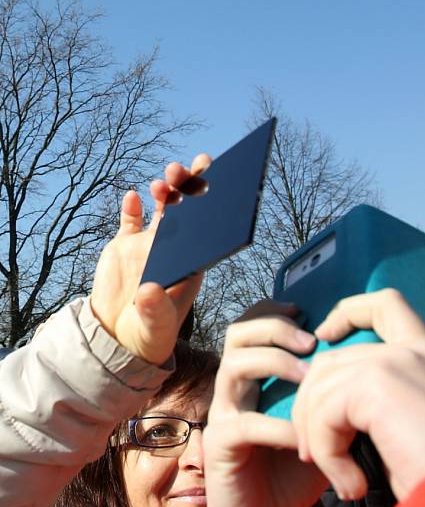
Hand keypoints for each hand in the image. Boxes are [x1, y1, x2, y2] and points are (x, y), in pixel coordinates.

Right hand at [89, 154, 210, 364]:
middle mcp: (176, 247)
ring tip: (164, 181)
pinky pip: (131, 220)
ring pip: (163, 209)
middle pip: (189, 211)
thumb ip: (155, 310)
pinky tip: (133, 198)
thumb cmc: (150, 332)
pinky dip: (132, 207)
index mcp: (193, 262)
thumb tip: (149, 291)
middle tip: (189, 170)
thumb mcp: (155, 326)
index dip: (216, 208)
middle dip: (191, 188)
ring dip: (166, 192)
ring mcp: (150, 244)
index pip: (210, 229)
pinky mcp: (126, 245)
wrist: (118, 335)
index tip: (223, 185)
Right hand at [200, 301, 327, 506]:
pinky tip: (305, 436)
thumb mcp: (324, 425)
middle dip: (276, 328)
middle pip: (238, 333)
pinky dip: (279, 425)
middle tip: (312, 341)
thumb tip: (376, 367)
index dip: (278, 311)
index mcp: (257, 377)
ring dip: (274, 363)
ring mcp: (224, 414)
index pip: (255, 324)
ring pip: (233, 365)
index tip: (311, 313)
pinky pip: (245, 423)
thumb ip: (338, 397)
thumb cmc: (298, 471)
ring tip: (308, 374)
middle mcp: (236, 388)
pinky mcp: (221, 445)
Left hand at [292, 289, 424, 501]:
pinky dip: (328, 455)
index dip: (347, 312)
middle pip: (332, 357)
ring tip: (342, 480)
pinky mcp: (377, 386)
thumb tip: (330, 413)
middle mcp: (413, 350)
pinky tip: (353, 485)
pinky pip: (324, 416)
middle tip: (314, 453)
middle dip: (309, 404)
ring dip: (317, 438)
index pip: (386, 303)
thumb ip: (382, 406)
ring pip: (321, 387)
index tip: (325, 336)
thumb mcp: (420, 427)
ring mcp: (396, 363)